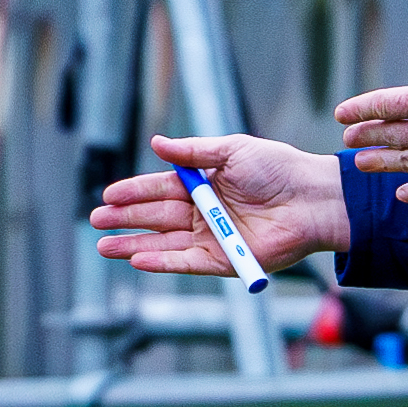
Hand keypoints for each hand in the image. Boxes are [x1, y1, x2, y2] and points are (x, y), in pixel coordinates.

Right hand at [90, 134, 350, 275]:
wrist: (312, 199)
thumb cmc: (279, 169)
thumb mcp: (233, 150)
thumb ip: (194, 151)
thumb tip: (157, 144)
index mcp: (204, 184)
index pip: (160, 189)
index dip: (133, 192)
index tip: (108, 194)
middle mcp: (204, 213)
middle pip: (156, 218)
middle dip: (124, 219)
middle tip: (95, 220)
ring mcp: (212, 238)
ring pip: (164, 243)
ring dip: (133, 244)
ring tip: (103, 246)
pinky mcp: (224, 260)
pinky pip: (186, 262)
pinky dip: (162, 262)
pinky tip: (137, 259)